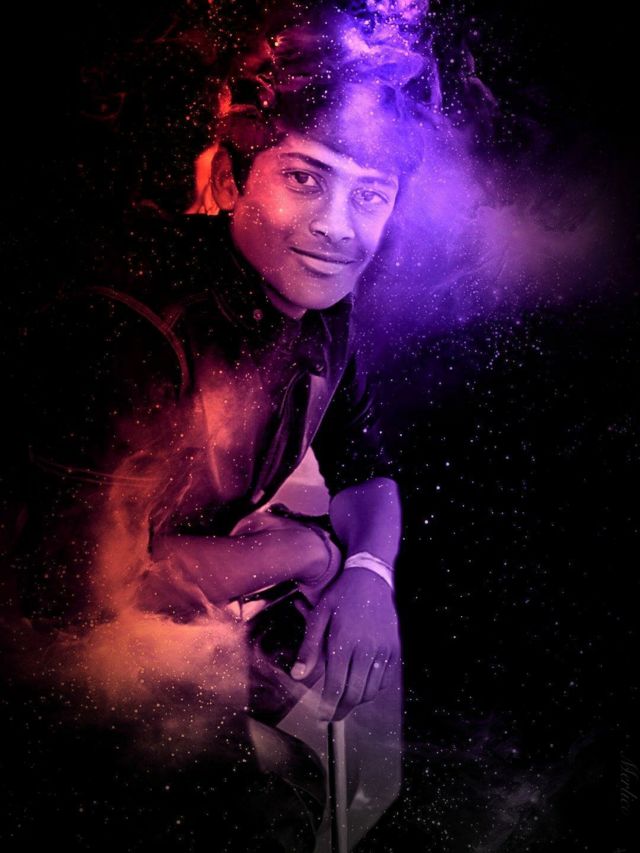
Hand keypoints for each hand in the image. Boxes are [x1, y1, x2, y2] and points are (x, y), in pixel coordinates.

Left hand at [290, 567, 399, 721]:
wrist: (371, 577)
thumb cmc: (341, 595)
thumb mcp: (319, 615)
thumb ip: (309, 648)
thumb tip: (297, 676)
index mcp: (345, 641)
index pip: (337, 686)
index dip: (328, 706)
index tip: (321, 715)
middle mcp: (367, 649)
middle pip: (355, 694)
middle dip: (342, 710)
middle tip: (331, 716)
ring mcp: (384, 650)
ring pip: (371, 690)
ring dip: (356, 701)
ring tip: (343, 702)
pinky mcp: (394, 649)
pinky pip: (384, 680)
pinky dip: (372, 690)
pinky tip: (360, 687)